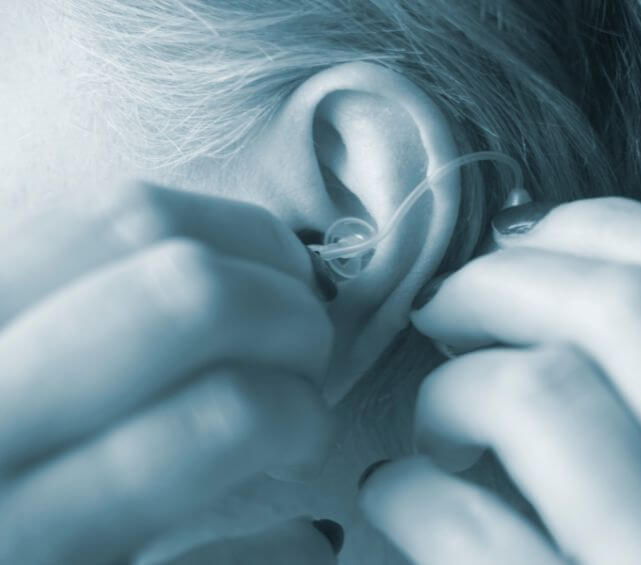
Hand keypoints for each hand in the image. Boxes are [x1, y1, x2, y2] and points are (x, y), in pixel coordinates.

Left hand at [0, 183, 336, 563]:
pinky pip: (75, 202)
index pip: (220, 420)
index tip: (306, 426)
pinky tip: (184, 264)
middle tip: (304, 347)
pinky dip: (163, 222)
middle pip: (189, 294)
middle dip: (290, 312)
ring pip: (134, 213)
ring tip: (262, 287)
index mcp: (33, 534)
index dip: (298, 411)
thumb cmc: (3, 547)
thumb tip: (318, 534)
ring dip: (243, 242)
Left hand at [359, 197, 640, 563]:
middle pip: (630, 311)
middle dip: (504, 283)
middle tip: (443, 309)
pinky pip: (466, 529)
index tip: (524, 243)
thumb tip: (553, 277)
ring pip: (544, 396)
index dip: (610, 233)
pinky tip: (397, 496)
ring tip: (434, 421)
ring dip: (455, 389)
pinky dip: (408, 492)